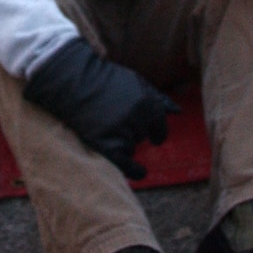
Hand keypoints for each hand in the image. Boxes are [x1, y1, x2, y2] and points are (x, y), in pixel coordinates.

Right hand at [23, 37, 178, 178]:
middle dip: (134, 131)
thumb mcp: (136, 82)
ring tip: (107, 126)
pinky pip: (126, 164)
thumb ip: (158, 98)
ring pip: (132, 147)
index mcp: (147, 103)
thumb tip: (179, 112)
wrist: (73, 80)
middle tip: (116, 119)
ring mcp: (120, 131)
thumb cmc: (105, 80)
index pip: (159, 128)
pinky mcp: (104, 143)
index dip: (157, 133)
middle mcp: (136, 118)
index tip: (155, 137)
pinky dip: (135, 170)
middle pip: (143, 137)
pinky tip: (141, 172)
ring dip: (124, 141)